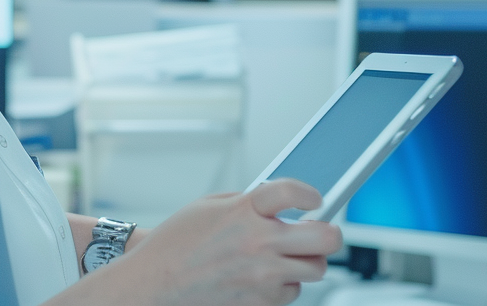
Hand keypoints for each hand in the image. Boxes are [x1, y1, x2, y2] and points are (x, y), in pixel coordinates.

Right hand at [93, 179, 341, 305]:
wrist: (156, 283)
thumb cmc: (176, 244)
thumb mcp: (208, 206)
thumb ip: (245, 201)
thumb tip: (276, 204)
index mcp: (243, 211)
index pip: (292, 192)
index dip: (309, 193)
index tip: (314, 199)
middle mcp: (257, 242)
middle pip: (324, 238)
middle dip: (330, 233)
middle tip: (323, 230)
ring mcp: (262, 274)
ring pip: (316, 268)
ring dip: (309, 260)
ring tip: (293, 254)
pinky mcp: (261, 300)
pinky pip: (293, 291)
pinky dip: (286, 284)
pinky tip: (268, 274)